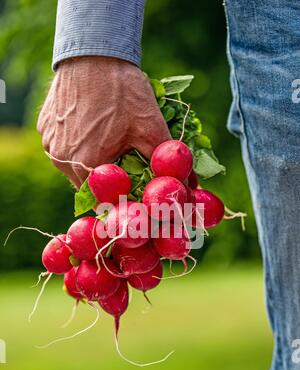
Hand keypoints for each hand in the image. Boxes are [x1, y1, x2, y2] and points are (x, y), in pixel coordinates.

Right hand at [37, 56, 170, 187]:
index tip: (136, 186)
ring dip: (93, 162)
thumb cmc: (123, 91)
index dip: (123, 196)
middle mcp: (62, 161)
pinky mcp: (45, 129)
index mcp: (87, 166)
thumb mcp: (151, 128)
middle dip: (109, 180)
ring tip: (109, 141)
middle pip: (89, 186)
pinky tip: (92, 128)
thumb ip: (167, 161)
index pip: (106, 200)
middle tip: (126, 162)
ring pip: (75, 168)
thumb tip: (191, 185)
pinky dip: (78, 146)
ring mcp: (50, 144)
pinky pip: (63, 148)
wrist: (93, 52)